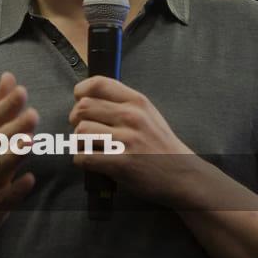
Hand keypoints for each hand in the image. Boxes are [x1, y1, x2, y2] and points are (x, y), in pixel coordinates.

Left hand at [68, 75, 198, 205]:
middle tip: (83, 129)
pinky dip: (82, 160)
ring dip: (79, 142)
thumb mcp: (149, 114)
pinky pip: (84, 156)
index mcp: (137, 101)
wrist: (182, 174)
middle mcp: (131, 117)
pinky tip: (92, 161)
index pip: (98, 83)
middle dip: (75, 119)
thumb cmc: (160, 145)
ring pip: (81, 132)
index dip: (81, 92)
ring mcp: (127, 140)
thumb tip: (89, 97)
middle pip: (83, 108)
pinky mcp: (121, 163)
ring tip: (89, 147)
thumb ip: (123, 103)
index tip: (80, 101)